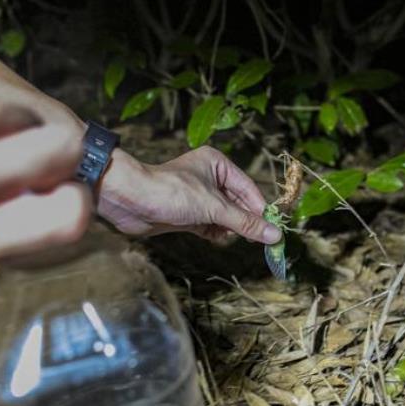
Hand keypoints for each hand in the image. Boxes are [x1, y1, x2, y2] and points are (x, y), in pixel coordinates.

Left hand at [97, 146, 281, 243]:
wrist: (130, 201)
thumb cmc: (170, 193)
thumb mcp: (213, 207)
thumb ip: (244, 222)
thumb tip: (274, 235)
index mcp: (217, 164)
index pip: (248, 189)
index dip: (260, 210)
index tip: (273, 230)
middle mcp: (209, 178)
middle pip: (238, 203)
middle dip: (245, 221)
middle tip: (261, 240)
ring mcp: (197, 197)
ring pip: (224, 216)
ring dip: (230, 229)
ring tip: (233, 237)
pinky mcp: (187, 214)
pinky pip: (210, 226)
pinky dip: (215, 233)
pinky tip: (218, 238)